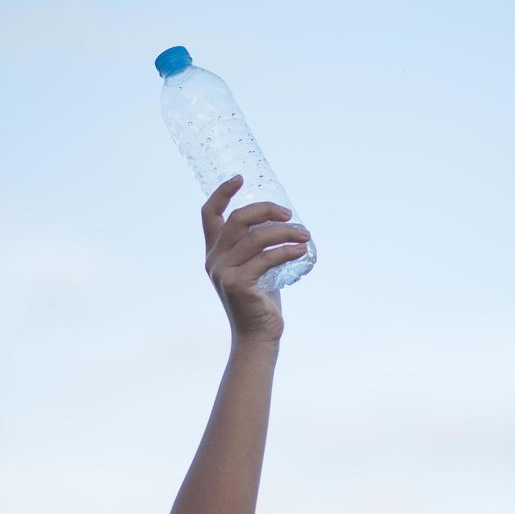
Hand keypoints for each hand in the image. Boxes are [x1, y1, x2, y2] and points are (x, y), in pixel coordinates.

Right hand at [201, 175, 309, 342]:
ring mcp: (223, 272)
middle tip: (290, 215)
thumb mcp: (255, 267)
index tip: (240, 178)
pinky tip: (301, 250)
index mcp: (215, 252)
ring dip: (285, 232)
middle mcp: (214, 259)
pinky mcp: (238, 284)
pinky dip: (286, 251)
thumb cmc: (260, 299)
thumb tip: (284, 222)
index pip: (209, 215)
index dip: (222, 193)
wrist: (258, 335)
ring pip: (256, 237)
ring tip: (304, 235)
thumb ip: (259, 247)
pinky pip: (266, 258)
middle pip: (238, 219)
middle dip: (266, 210)